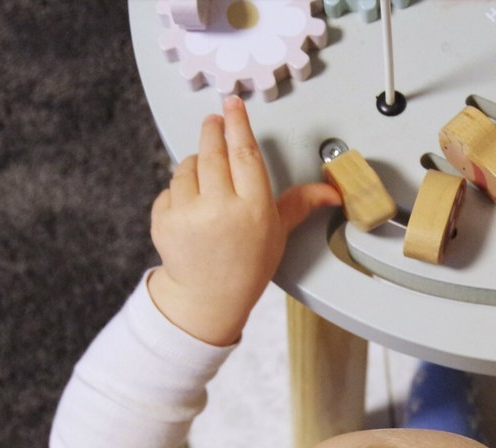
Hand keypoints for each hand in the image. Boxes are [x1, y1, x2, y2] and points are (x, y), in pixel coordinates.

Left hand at [148, 96, 340, 345]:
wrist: (209, 296)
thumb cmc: (246, 264)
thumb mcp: (277, 232)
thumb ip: (300, 203)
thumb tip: (332, 191)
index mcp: (253, 209)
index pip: (245, 154)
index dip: (238, 124)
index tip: (233, 104)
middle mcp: (220, 209)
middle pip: (213, 151)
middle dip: (212, 130)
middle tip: (214, 120)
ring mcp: (188, 215)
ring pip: (187, 166)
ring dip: (195, 165)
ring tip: (207, 182)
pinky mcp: (163, 220)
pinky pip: (170, 188)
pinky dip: (179, 190)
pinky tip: (192, 206)